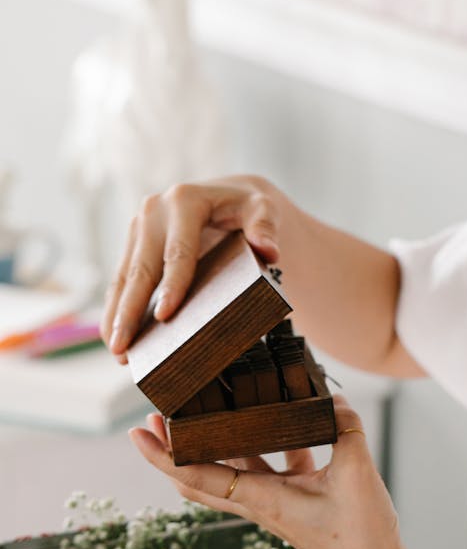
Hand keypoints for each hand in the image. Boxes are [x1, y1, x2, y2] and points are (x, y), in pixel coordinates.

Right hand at [101, 175, 296, 358]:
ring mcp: (139, 229)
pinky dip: (116, 310)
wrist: (226, 197)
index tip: (165, 317)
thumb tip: (268, 249)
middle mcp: (154, 212)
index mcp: (184, 201)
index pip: (178, 251)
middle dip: (130, 311)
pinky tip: (115, 337)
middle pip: (141, 269)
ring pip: (124, 278)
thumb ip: (265, 226)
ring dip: (116, 316)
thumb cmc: (245, 207)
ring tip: (117, 351)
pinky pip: (122, 281)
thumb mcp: (261, 209)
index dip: (172, 285)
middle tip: (122, 347)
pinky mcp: (133, 245)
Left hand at [128, 397, 410, 548]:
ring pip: (230, 471)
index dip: (163, 456)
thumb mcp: (357, 474)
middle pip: (198, 477)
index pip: (197, 476)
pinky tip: (286, 418)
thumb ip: (345, 429)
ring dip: (214, 444)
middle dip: (172, 450)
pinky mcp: (293, 502)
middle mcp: (259, 503)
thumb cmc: (362, 535)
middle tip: (156, 416)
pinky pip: (269, 468)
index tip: (137, 433)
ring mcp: (274, 503)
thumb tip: (333, 398)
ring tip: (207, 409)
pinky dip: (267, 445)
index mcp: (263, 500)